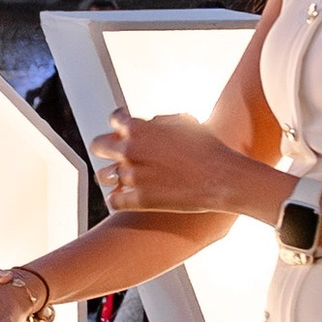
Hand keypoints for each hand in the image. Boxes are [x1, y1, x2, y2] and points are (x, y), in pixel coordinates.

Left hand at [92, 111, 261, 221]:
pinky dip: (117, 199)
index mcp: (140, 128)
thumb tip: (150, 123)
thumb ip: (161, 121)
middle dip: (105, 148)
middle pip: (98, 146)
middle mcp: (130, 150)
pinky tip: (124, 198)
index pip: (114, 119)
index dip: (118, 123)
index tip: (120, 129)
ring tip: (120, 178)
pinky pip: (112, 201)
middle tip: (113, 153)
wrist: (222, 178)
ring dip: (110, 175)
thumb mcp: (185, 122)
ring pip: (103, 175)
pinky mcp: (138, 200)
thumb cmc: (209, 149)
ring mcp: (133, 176)